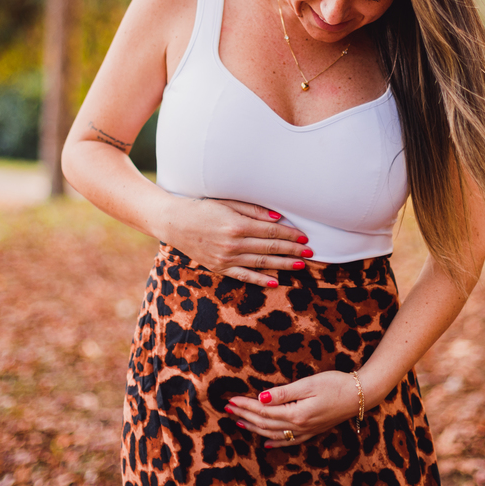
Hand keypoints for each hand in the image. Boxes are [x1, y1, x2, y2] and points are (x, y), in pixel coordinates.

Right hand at [162, 197, 311, 286]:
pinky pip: (243, 276)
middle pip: (269, 249)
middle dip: (292, 251)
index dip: (290, 236)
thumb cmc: (203, 208)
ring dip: (283, 266)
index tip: (304, 238)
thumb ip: (254, 210)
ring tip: (300, 267)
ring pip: (261, 264)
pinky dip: (260, 280)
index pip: (271, 232)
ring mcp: (226, 258)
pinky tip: (275, 282)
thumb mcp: (228, 203)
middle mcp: (232, 243)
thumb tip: (278, 218)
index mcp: (236, 225)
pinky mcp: (219, 267)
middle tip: (310, 253)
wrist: (175, 223)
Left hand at [225, 370, 359, 446]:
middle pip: (265, 423)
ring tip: (239, 421)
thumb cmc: (336, 383)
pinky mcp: (313, 431)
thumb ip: (284, 393)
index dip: (245, 405)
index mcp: (296, 413)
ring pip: (274, 433)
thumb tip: (261, 397)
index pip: (263, 410)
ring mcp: (306, 430)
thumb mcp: (309, 384)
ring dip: (255, 428)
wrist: (361, 395)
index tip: (231, 399)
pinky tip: (267, 442)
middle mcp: (299, 426)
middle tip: (227, 408)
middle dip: (245, 415)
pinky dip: (275, 442)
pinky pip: (289, 441)